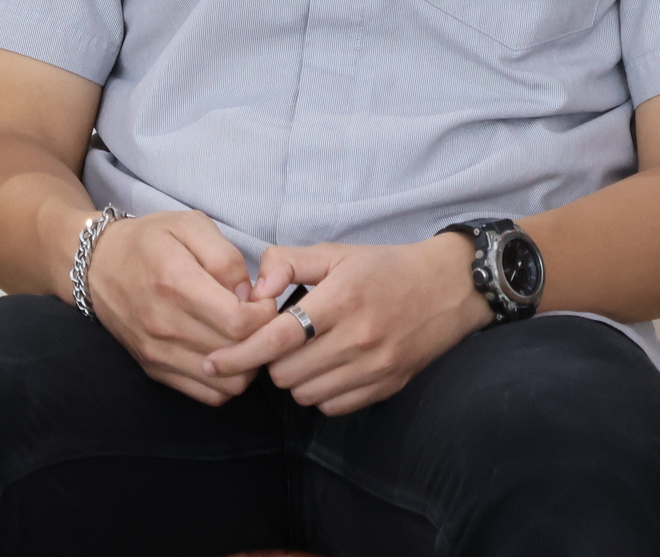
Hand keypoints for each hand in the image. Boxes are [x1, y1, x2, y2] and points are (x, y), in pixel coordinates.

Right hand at [82, 210, 275, 404]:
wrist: (95, 265)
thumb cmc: (147, 241)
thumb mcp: (188, 224)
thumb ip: (226, 257)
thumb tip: (248, 297)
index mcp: (175, 282)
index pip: (239, 322)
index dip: (265, 315)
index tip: (262, 301)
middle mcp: (164, 323)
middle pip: (237, 353)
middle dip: (262, 338)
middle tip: (258, 320)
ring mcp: (158, 351)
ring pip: (229, 382)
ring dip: (248, 364)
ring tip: (243, 338)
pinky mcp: (154, 369)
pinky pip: (209, 395)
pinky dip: (227, 381)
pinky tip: (225, 354)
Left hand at [205, 234, 490, 414]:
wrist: (448, 288)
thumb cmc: (382, 267)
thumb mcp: (333, 252)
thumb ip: (285, 263)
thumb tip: (252, 292)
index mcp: (339, 300)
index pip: (277, 339)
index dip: (238, 354)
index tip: (212, 362)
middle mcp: (359, 339)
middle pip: (285, 373)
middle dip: (269, 361)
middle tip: (276, 342)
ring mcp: (377, 367)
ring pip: (307, 394)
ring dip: (293, 379)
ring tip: (302, 354)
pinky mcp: (389, 386)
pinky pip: (335, 407)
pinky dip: (320, 394)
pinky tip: (324, 369)